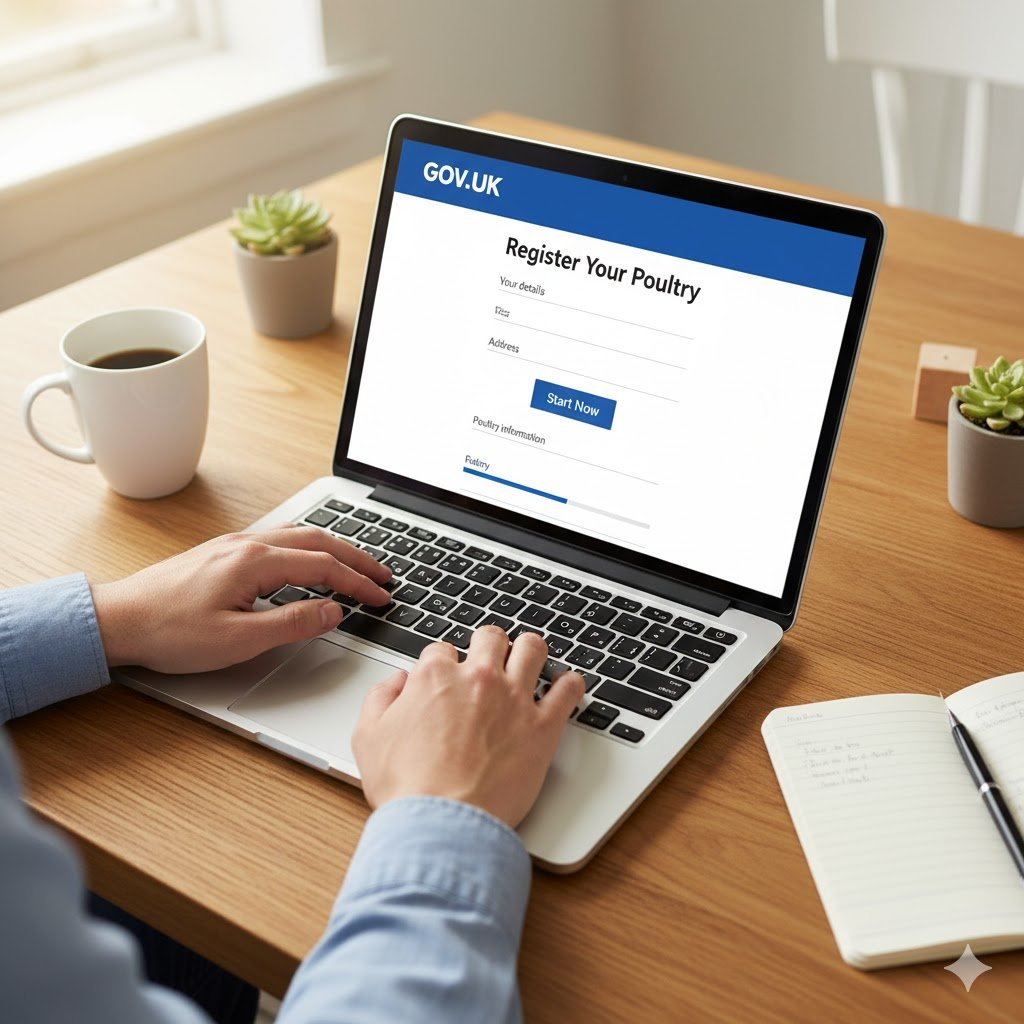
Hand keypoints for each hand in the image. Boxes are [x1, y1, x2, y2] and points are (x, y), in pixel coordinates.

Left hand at [92, 526, 391, 672]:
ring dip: (334, 548)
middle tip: (383, 575)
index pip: (324, 566)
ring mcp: (235, 544)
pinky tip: (309, 559)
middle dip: (357, 558)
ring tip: (356, 564)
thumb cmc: (169, 632)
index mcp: (256, 562)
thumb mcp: (238, 640)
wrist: (118, 619)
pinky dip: (309, 547)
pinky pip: (280, 539)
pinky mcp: (223, 552)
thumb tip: (332, 612)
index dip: (358, 583)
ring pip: (300, 535)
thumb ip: (292, 623)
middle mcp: (248, 544)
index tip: (381, 597)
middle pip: (319, 541)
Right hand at [352, 627, 584, 827]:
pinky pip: (568, 689)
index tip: (448, 679)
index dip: (443, 664)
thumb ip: (380, 698)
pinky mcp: (543, 726)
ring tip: (529, 662)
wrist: (441, 823)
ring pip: (532, 649)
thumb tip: (397, 682)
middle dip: (488, 646)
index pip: (442, 650)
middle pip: (491, 638)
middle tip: (490, 663)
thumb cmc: (407, 788)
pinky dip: (570, 684)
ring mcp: (514, 699)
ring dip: (530, 652)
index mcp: (435, 677)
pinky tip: (565, 687)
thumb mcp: (368, 737)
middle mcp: (478, 678)